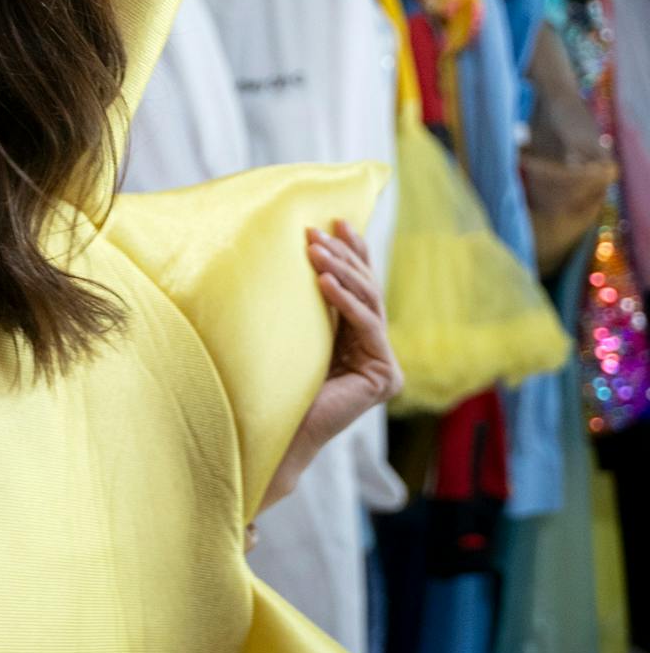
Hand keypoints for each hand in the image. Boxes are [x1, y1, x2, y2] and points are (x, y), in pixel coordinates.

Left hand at [255, 219, 403, 522]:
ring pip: (369, 304)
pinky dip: (345, 301)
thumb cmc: (267, 381)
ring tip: (315, 248)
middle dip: (345, 256)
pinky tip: (323, 280)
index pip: (358, 286)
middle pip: (366, 290)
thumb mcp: (289, 329)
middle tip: (319, 229)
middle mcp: (375, 350)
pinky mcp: (384, 378)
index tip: (335, 220)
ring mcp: (384, 365)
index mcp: (356, 338)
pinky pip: (366, 328)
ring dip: (342, 271)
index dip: (352, 252)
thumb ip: (304, 301)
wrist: (268, 432)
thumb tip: (293, 250)